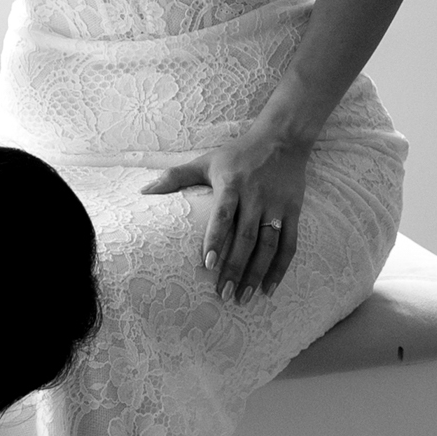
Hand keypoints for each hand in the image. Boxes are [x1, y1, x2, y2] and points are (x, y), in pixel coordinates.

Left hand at [140, 120, 315, 302]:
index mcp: (233, 183)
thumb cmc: (239, 153)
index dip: (216, 239)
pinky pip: (289, 245)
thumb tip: (143, 191)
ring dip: (256, 274)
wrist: (283, 138)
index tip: (208, 265)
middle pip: (246, 237)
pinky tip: (269, 288)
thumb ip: (175, 176)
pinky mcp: (293, 212)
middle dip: (235, 268)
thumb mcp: (206, 161)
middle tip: (223, 294)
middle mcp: (256, 196)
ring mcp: (277, 206)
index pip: (223, 215)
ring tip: (244, 297)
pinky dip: (280, 268)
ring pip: (268, 245)